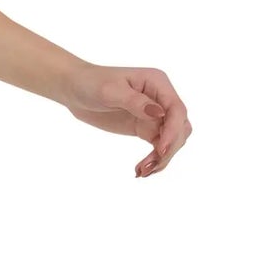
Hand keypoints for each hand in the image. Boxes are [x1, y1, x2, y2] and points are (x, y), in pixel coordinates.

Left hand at [55, 62, 191, 177]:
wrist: (76, 89)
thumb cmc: (92, 83)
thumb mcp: (111, 91)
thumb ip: (135, 102)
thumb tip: (159, 113)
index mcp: (157, 83)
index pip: (176, 110)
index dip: (172, 132)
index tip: (160, 151)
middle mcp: (160, 98)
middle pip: (180, 127)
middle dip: (169, 148)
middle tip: (147, 167)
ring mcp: (153, 115)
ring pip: (172, 139)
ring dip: (162, 158)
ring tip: (141, 172)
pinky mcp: (144, 128)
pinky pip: (157, 146)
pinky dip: (153, 160)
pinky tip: (139, 170)